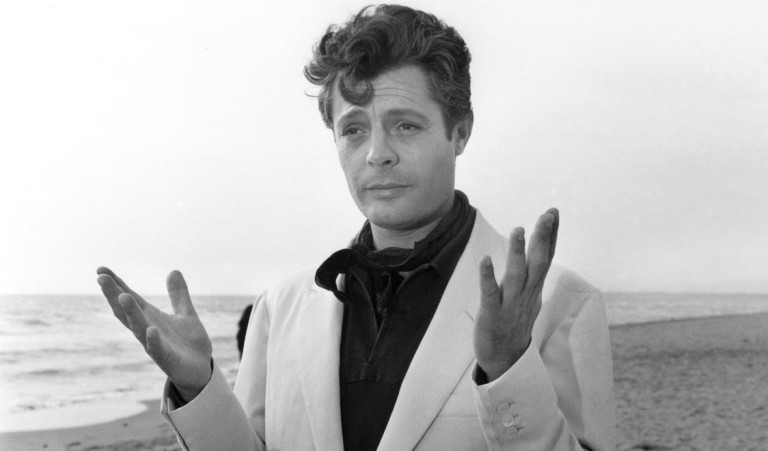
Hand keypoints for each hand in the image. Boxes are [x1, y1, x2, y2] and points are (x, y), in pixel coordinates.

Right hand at [96, 267, 212, 400]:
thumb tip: (173, 270)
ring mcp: (155, 345)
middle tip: (101, 278)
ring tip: (123, 296)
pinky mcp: (167, 360)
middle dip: (113, 295)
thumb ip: (178, 294)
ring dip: (130, 313)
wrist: (201, 370)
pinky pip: (158, 350)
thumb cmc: (188, 343)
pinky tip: (151, 330)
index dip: (116, 284)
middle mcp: (148, 330)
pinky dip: (153, 340)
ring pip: (138, 328)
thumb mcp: (186, 313)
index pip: (130, 298)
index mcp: (150, 318)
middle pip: (126, 311)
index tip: (101, 269)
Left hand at [473, 208, 558, 382]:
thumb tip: (541, 250)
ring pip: (516, 275)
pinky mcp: (492, 314)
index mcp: (535, 287)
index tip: (554, 212)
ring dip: (517, 252)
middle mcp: (526, 293)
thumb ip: (532, 272)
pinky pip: (489, 293)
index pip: (547, 257)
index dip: (551, 235)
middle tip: (547, 215)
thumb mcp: (529, 295)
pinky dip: (487, 276)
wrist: (505, 359)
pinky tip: (485, 259)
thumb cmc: (515, 322)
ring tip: (518, 229)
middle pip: (538, 262)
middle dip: (542, 238)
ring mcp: (510, 304)